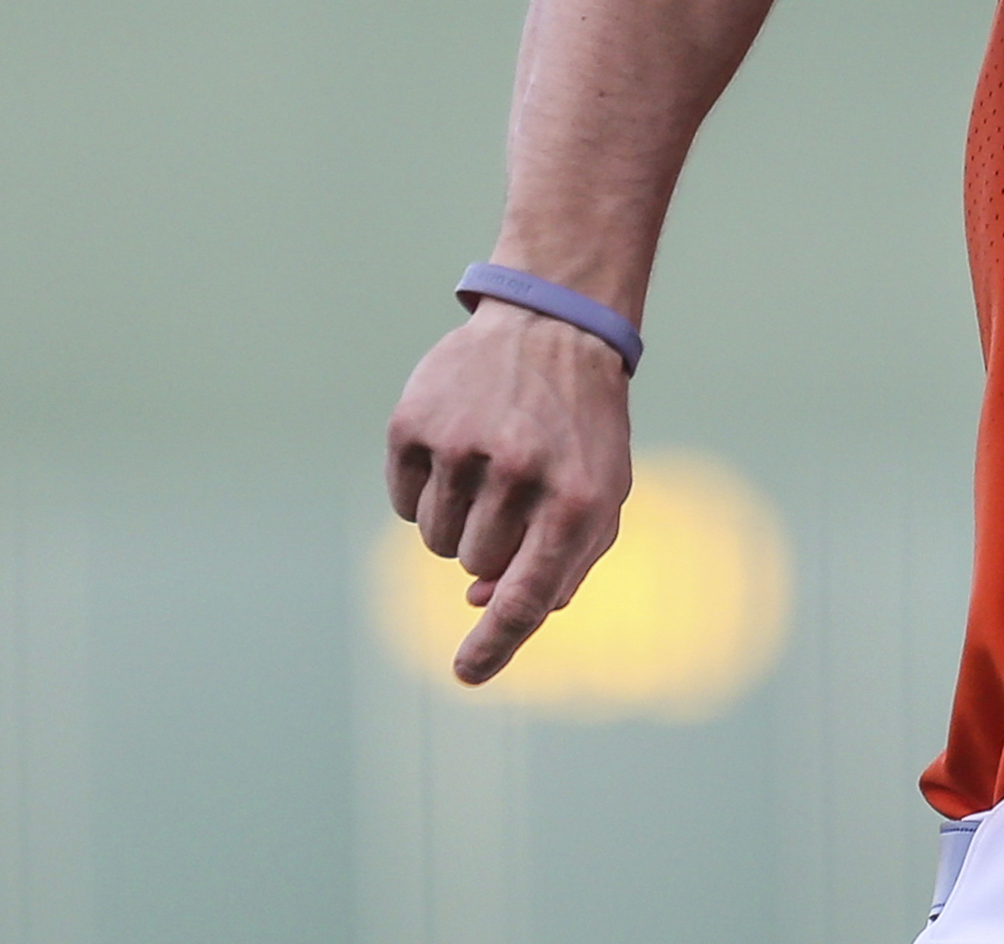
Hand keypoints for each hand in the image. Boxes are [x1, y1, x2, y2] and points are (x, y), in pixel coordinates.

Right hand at [384, 300, 635, 683]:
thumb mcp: (600, 492)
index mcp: (577, 499)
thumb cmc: (582, 429)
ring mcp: (462, 446)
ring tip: (490, 466)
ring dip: (458, 520)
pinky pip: (403, 501)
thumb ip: (560, 563)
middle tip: (515, 493)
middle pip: (474, 567)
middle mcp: (520, 474)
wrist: (555, 328)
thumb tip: (484, 605)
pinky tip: (457, 448)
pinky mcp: (415, 423)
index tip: (467, 675)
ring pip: (436, 540)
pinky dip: (425, 490)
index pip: (526, 597)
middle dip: (490, 547)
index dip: (495, 646)